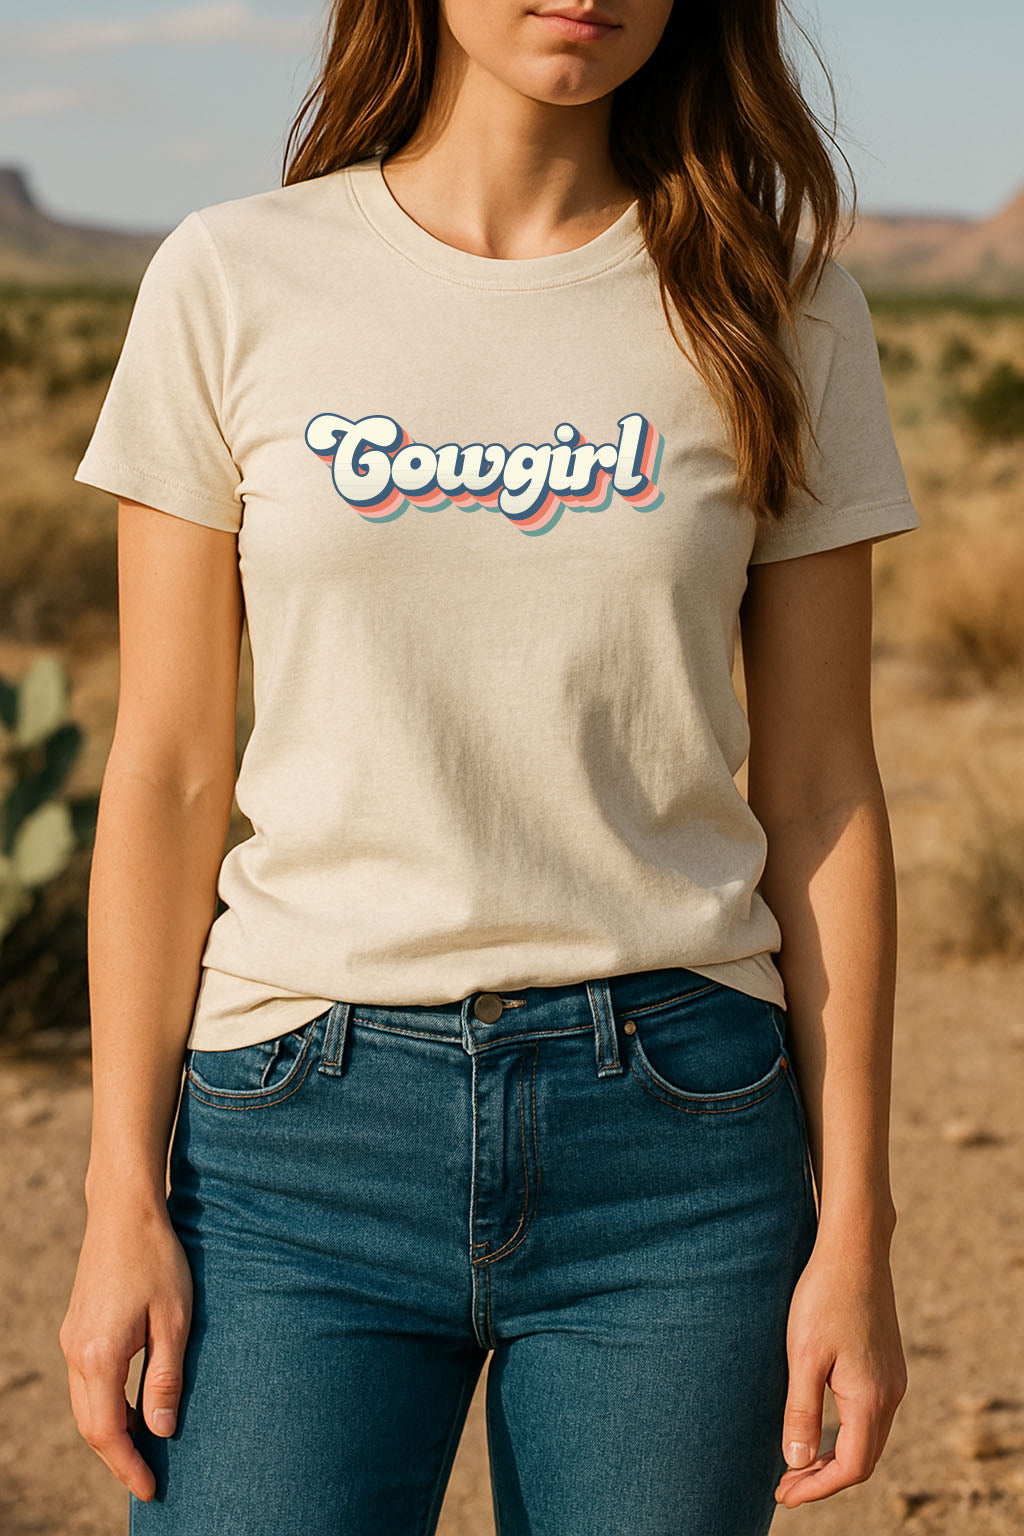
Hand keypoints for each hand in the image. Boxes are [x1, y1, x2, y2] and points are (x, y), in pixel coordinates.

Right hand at [59, 1201, 192, 1502]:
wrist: (124, 1212)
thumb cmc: (157, 1260)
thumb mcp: (174, 1319)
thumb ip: (166, 1377)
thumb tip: (162, 1431)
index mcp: (99, 1355)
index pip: (109, 1431)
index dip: (128, 1465)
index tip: (151, 1489)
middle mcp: (76, 1352)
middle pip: (90, 1425)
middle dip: (117, 1458)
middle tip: (148, 1479)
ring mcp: (72, 1340)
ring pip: (84, 1406)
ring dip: (110, 1433)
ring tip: (143, 1452)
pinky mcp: (76, 1328)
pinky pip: (85, 1383)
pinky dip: (104, 1406)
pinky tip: (130, 1409)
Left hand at [775, 1237, 907, 1506]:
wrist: (854, 1250)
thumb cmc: (823, 1297)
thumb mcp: (804, 1355)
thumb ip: (801, 1411)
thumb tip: (795, 1462)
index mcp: (870, 1398)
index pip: (850, 1467)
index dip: (817, 1487)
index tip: (784, 1493)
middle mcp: (890, 1394)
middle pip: (863, 1458)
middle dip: (825, 1478)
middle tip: (786, 1486)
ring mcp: (893, 1378)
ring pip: (869, 1437)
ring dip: (836, 1456)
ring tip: (798, 1463)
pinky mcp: (888, 1363)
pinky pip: (871, 1415)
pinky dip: (846, 1432)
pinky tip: (822, 1425)